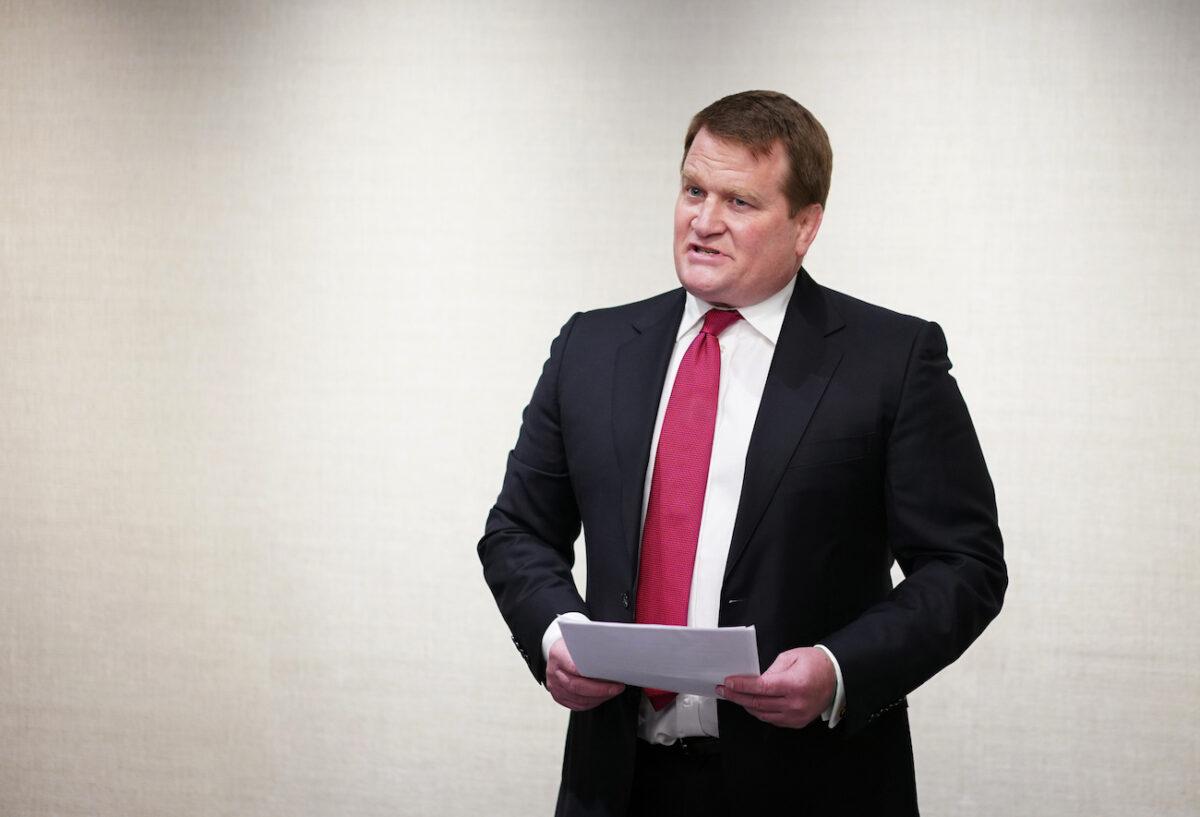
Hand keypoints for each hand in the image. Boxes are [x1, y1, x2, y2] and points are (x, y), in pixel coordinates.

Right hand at [545, 638, 625, 710]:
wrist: (557, 653)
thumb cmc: (572, 645)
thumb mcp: (579, 640)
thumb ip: (591, 648)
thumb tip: (613, 657)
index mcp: (558, 655)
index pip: (574, 667)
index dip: (594, 674)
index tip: (611, 675)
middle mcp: (553, 672)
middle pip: (576, 686)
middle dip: (600, 689)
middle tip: (617, 687)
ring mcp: (554, 686)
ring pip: (578, 699)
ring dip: (599, 697)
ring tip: (613, 691)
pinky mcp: (559, 696)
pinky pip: (577, 705)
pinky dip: (593, 702)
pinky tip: (603, 696)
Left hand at [716, 647, 834, 728]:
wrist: (837, 677)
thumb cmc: (815, 664)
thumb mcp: (791, 657)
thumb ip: (770, 670)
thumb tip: (753, 680)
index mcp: (793, 685)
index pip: (760, 688)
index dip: (741, 686)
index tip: (728, 682)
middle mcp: (795, 704)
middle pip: (758, 703)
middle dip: (737, 696)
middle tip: (724, 690)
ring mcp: (796, 716)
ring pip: (763, 714)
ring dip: (746, 705)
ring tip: (734, 696)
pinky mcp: (798, 722)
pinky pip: (773, 720)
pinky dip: (760, 712)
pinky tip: (752, 703)